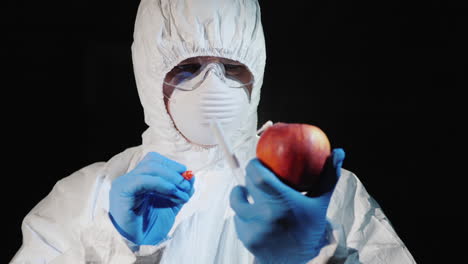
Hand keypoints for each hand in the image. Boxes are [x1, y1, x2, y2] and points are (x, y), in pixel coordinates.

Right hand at [109, 152, 194, 244]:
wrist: (138, 245)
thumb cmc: (150, 227)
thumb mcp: (170, 206)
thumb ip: (179, 191)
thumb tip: (190, 177)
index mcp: (139, 180)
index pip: (155, 160)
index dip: (173, 165)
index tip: (187, 176)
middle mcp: (130, 179)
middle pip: (153, 161)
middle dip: (174, 172)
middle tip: (186, 185)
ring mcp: (124, 183)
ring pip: (149, 168)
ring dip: (171, 179)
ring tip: (182, 192)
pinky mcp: (122, 191)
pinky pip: (143, 180)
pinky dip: (161, 184)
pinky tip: (172, 192)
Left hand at [230, 149, 344, 263]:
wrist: (303, 263)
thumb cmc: (312, 228)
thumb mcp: (321, 202)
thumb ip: (328, 176)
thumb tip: (338, 152)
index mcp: (283, 203)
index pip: (258, 176)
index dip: (254, 165)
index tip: (258, 161)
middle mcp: (265, 216)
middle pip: (246, 186)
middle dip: (248, 178)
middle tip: (254, 175)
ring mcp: (253, 229)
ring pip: (238, 203)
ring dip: (242, 196)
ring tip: (247, 192)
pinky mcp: (246, 239)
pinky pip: (238, 219)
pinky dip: (244, 215)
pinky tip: (252, 214)